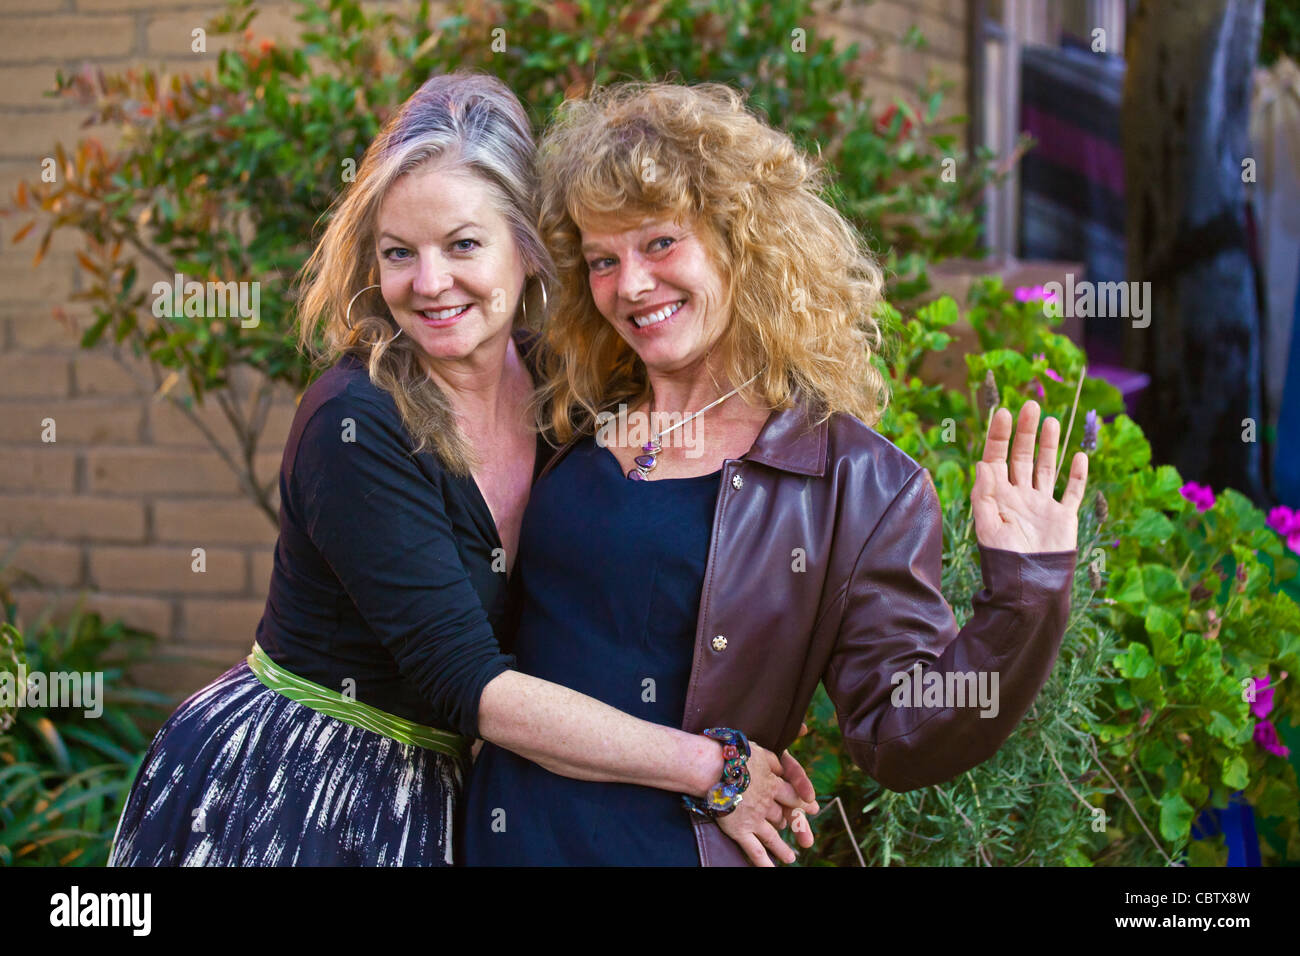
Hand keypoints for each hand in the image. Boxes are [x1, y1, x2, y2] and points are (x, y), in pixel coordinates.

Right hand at [715, 743, 818, 866]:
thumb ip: (774, 762)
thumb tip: (783, 769)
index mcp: (773, 784)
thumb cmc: (735, 756)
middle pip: (782, 817)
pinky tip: (772, 869)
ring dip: (782, 848)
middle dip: (793, 826)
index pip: (793, 796)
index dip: (805, 802)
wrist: (712, 767)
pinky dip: (763, 861)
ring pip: (773, 837)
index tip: (814, 808)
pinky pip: (754, 850)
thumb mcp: (760, 752)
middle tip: (803, 837)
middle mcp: (767, 804)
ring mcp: (754, 819)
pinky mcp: (739, 830)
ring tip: (790, 858)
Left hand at [973, 400, 1087, 552]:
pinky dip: (1076, 475)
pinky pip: (1071, 491)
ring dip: (1048, 445)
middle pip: (1022, 457)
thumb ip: (984, 495)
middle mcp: (1019, 496)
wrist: (1030, 587)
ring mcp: (1042, 505)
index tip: (1004, 413)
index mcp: (997, 497)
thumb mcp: (987, 527)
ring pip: (1046, 467)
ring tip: (1051, 421)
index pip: (996, 459)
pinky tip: (1079, 456)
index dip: (999, 436)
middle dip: (1025, 432)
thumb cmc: (1003, 560)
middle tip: (1031, 405)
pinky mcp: (1063, 517)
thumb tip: (982, 463)